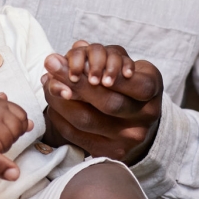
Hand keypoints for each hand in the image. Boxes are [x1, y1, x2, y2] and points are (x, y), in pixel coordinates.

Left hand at [42, 41, 162, 163]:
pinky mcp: (110, 153)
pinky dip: (58, 115)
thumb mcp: (123, 65)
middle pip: (106, 102)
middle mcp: (145, 117)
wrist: (137, 123)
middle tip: (51, 62)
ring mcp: (128, 139)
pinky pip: (75, 134)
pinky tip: (52, 100)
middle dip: (74, 80)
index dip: (103, 69)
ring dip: (59, 98)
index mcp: (151, 89)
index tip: (76, 53)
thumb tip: (77, 45)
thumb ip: (103, 55)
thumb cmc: (126, 85)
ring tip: (47, 80)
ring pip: (86, 119)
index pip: (128, 80)